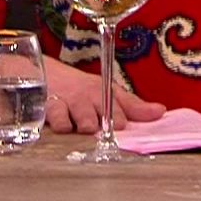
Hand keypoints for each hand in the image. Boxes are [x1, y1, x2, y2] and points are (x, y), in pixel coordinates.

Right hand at [42, 58, 164, 133]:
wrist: (40, 74)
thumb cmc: (77, 89)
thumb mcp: (105, 92)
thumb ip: (132, 106)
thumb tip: (161, 111)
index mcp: (104, 92)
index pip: (120, 107)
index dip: (122, 119)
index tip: (125, 126)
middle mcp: (88, 97)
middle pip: (104, 112)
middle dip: (107, 121)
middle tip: (109, 125)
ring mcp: (69, 102)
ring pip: (84, 118)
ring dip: (85, 123)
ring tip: (86, 126)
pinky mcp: (49, 107)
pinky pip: (59, 120)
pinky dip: (61, 124)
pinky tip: (62, 125)